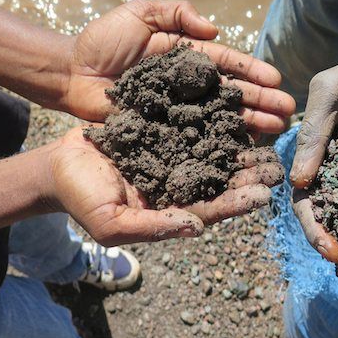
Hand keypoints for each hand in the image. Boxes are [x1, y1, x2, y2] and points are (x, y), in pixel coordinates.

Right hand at [47, 127, 283, 245]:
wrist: (60, 161)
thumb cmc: (82, 196)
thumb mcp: (112, 222)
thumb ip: (153, 227)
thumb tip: (196, 228)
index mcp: (173, 206)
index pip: (211, 207)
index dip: (237, 202)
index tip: (264, 194)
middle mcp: (181, 180)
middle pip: (223, 178)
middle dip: (251, 173)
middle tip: (278, 165)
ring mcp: (176, 153)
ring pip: (216, 149)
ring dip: (243, 144)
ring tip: (270, 135)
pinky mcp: (168, 128)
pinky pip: (197, 122)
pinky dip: (219, 117)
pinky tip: (239, 108)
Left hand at [64, 0, 294, 132]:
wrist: (72, 73)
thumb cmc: (103, 41)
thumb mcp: (139, 14)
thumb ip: (176, 14)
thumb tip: (214, 29)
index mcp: (189, 57)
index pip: (228, 64)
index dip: (253, 72)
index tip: (277, 81)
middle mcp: (191, 86)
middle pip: (233, 93)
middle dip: (262, 101)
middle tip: (287, 111)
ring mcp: (182, 111)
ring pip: (222, 117)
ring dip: (251, 123)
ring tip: (277, 129)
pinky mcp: (167, 131)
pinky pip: (199, 137)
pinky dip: (222, 142)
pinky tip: (245, 147)